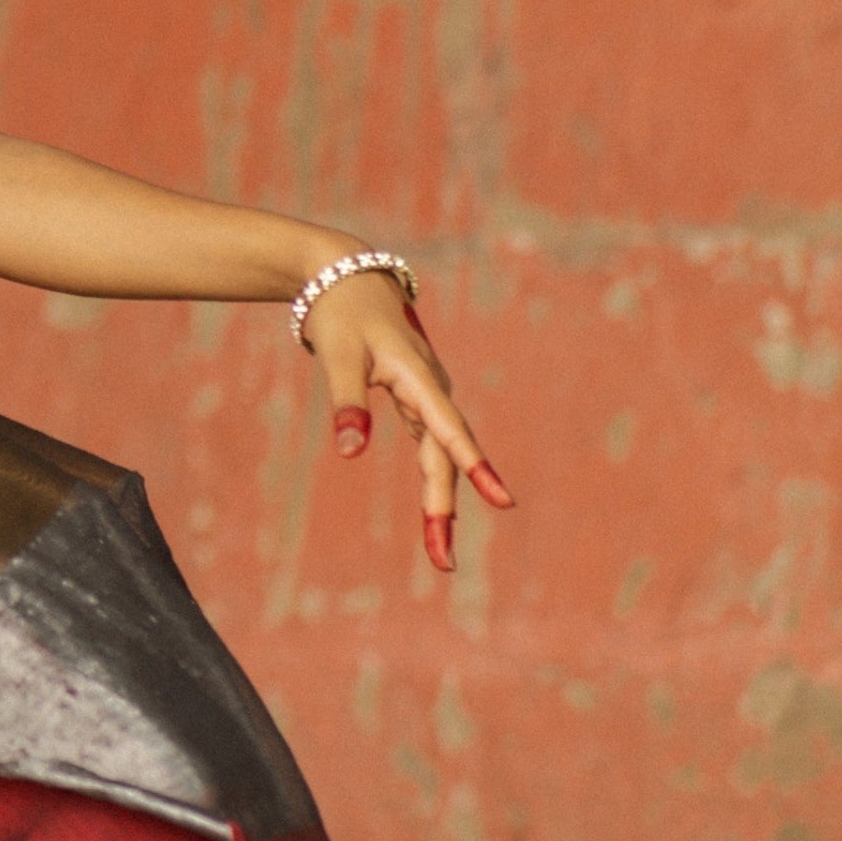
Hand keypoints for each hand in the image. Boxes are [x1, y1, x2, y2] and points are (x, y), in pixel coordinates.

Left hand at [302, 272, 513, 578]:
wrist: (346, 276)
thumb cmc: (342, 314)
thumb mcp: (338, 355)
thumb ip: (347, 402)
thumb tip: (351, 453)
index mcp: (418, 377)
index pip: (449, 430)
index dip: (475, 466)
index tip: (503, 502)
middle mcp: (431, 389)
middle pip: (444, 457)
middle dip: (444, 509)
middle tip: (444, 563)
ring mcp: (426, 395)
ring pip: (441, 456)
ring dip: (441, 502)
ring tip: (439, 552)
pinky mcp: (416, 399)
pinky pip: (432, 446)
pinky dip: (434, 479)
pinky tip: (438, 513)